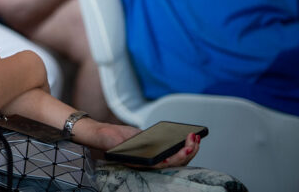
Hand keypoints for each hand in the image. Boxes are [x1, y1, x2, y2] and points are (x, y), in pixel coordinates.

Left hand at [76, 121, 198, 167]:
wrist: (102, 133)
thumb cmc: (122, 136)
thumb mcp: (144, 134)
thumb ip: (158, 138)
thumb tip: (175, 136)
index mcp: (155, 157)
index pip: (177, 157)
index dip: (189, 150)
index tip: (196, 137)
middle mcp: (152, 164)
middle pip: (177, 162)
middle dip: (191, 151)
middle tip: (196, 139)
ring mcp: (145, 165)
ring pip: (170, 165)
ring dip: (184, 155)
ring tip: (191, 144)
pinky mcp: (137, 163)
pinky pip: (156, 165)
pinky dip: (169, 160)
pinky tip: (177, 151)